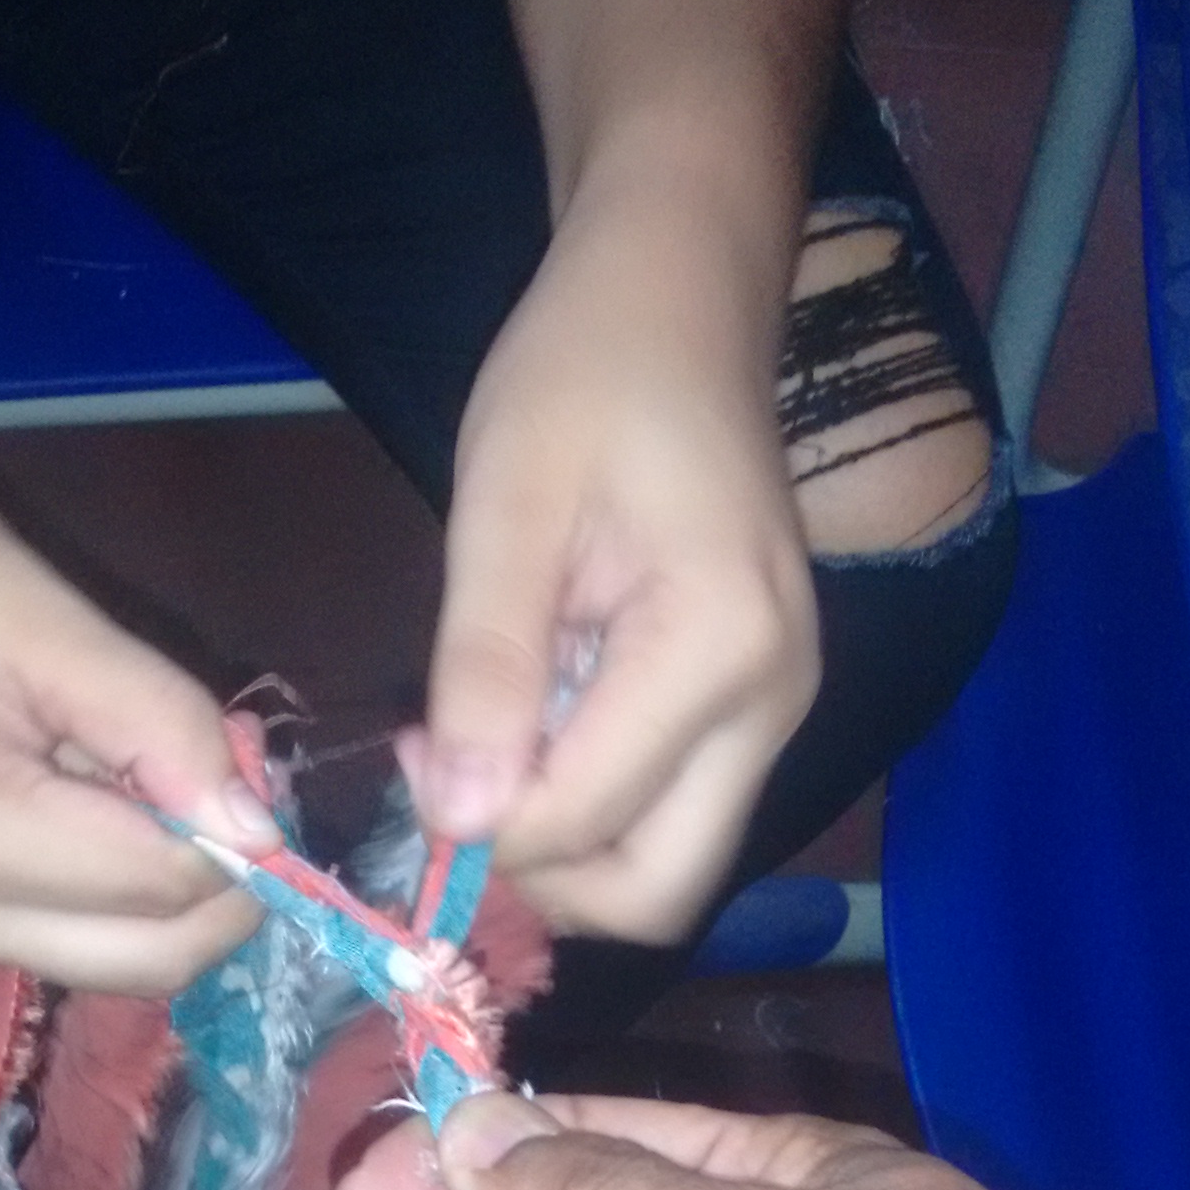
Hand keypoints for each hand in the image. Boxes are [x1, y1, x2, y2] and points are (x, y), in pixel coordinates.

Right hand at [0, 423, 276, 987]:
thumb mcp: (32, 612)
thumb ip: (154, 720)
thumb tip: (260, 825)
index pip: (159, 888)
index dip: (233, 827)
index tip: (242, 743)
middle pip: (144, 962)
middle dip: (216, 883)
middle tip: (222, 771)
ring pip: (103, 959)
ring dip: (161, 884)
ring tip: (143, 765)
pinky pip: (49, 931)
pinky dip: (101, 881)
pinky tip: (88, 789)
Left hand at [409, 193, 817, 943]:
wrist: (681, 298)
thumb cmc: (586, 371)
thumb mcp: (506, 502)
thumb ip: (487, 666)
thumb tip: (462, 818)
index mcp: (721, 648)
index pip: (587, 819)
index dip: (481, 821)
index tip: (412, 748)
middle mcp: (774, 706)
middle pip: (655, 891)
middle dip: (540, 873)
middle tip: (458, 782)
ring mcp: (776, 715)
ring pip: (666, 868)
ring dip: (566, 845)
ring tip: (494, 745)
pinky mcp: (755, 711)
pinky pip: (672, 814)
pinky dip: (595, 807)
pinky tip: (539, 724)